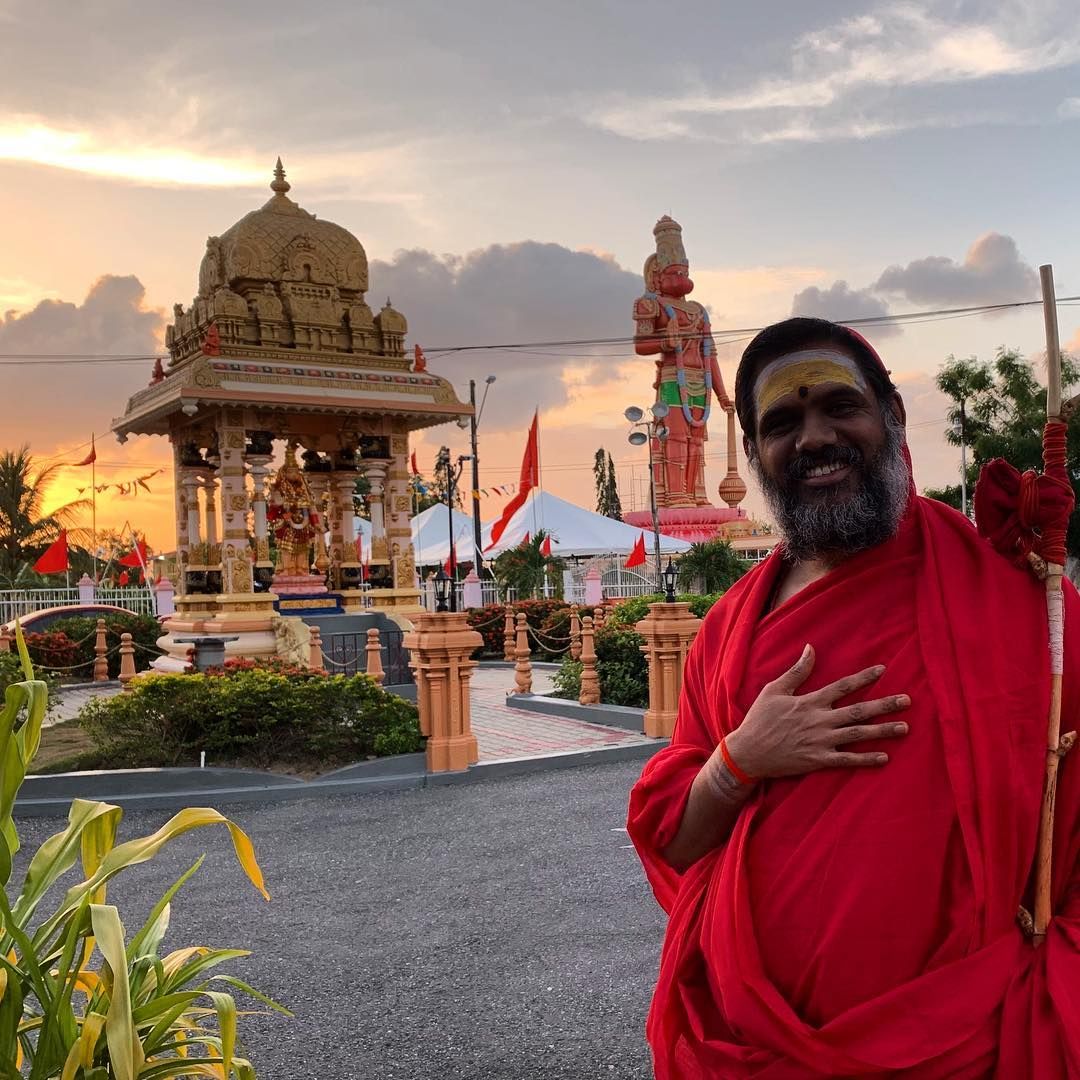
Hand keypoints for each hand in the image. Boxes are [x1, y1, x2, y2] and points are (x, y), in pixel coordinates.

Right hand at [724, 644, 909, 779]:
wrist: (747, 752)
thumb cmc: (759, 719)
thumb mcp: (774, 690)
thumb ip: (796, 671)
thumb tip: (810, 649)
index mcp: (810, 702)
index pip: (843, 686)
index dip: (864, 678)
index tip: (883, 670)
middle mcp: (820, 720)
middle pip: (858, 710)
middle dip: (885, 705)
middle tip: (907, 701)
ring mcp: (821, 741)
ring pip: (858, 734)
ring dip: (883, 731)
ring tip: (904, 727)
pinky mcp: (818, 760)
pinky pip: (847, 759)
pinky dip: (866, 759)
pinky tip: (884, 757)